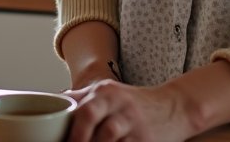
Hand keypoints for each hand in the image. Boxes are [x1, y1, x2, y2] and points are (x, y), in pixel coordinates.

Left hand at [65, 79, 191, 141]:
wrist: (174, 107)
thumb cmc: (134, 104)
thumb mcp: (109, 93)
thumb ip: (82, 98)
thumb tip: (54, 102)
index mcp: (105, 92)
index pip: (81, 108)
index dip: (68, 128)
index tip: (57, 140)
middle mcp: (119, 104)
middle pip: (90, 116)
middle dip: (77, 137)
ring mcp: (134, 122)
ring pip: (108, 137)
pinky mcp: (145, 139)